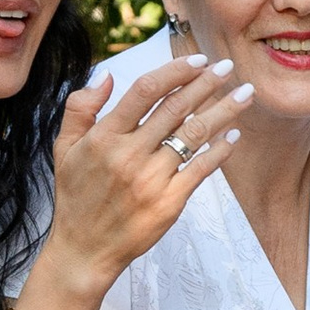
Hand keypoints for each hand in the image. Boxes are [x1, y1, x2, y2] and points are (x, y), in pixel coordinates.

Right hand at [39, 57, 251, 299]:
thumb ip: (81, 107)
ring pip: (194, 135)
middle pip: (176, 109)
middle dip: (206, 84)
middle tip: (228, 67)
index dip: (174, 72)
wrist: (85, 249)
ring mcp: (151, 180)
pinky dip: (220, 149)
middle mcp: (129, 155)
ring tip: (245, 93)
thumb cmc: (76, 196)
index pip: (145, 91)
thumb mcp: (64, 148)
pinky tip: (234, 134)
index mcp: (104, 137)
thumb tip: (108, 75)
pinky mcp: (169, 203)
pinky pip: (201, 169)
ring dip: (224, 110)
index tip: (197, 60)